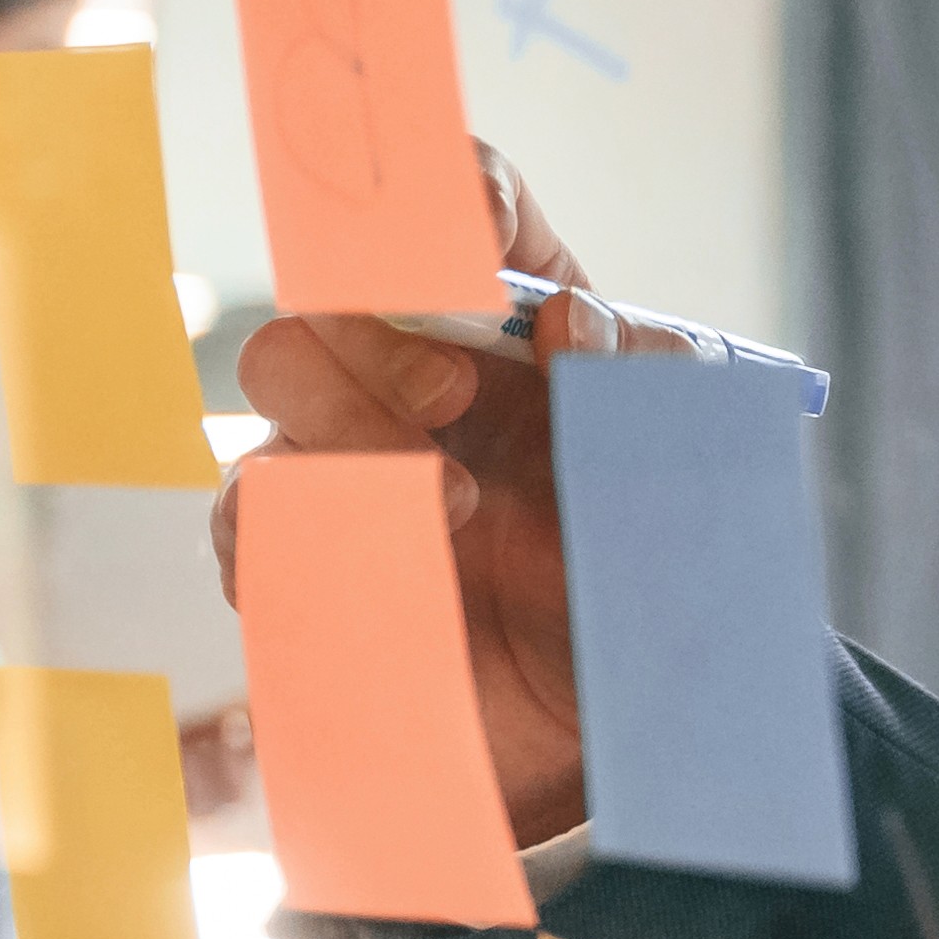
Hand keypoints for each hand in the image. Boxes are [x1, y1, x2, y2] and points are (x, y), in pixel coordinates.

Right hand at [217, 143, 645, 847]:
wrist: (622, 744)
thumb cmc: (655, 599)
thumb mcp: (689, 494)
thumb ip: (649, 397)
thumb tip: (570, 318)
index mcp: (530, 341)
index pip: (472, 215)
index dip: (460, 193)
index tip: (479, 227)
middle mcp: (429, 383)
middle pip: (341, 287)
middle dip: (382, 327)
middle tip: (454, 397)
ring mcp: (358, 465)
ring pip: (278, 380)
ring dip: (350, 426)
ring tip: (452, 511)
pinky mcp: (308, 560)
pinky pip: (249, 513)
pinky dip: (304, 528)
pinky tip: (394, 565)